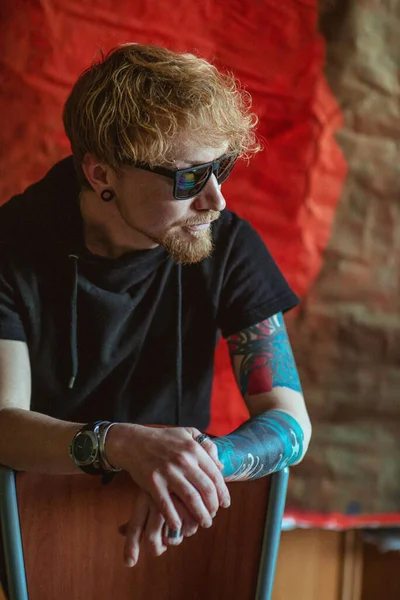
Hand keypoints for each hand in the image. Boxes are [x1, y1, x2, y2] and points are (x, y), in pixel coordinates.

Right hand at [107, 424, 230, 530]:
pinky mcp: (153, 482)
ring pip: (191, 499)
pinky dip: (174, 517)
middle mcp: (183, 460)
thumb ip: (206, 446)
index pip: (215, 475)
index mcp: (193, 449)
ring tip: (204, 523)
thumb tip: (220, 466)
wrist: (134, 442)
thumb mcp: (188, 433)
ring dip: (200, 515)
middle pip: (206, 489)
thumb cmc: (163, 438)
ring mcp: (168, 472)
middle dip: (213, 507)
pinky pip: (167, 504)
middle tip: (213, 516)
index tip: (225, 504)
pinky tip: (179, 525)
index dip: (222, 493)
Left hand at [119, 486, 198, 566]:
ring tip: (178, 527)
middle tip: (161, 547)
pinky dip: (190, 529)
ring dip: (175, 539)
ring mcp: (174, 503)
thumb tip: (120, 531)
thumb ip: (137, 514)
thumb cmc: (163, 482)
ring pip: (173, 539)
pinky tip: (191, 519)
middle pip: (153, 539)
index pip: (135, 527)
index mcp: (144, 499)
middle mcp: (157, 502)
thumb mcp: (147, 495)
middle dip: (157, 549)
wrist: (182, 460)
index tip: (129, 562)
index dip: (131, 546)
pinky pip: (190, 529)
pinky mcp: (191, 503)